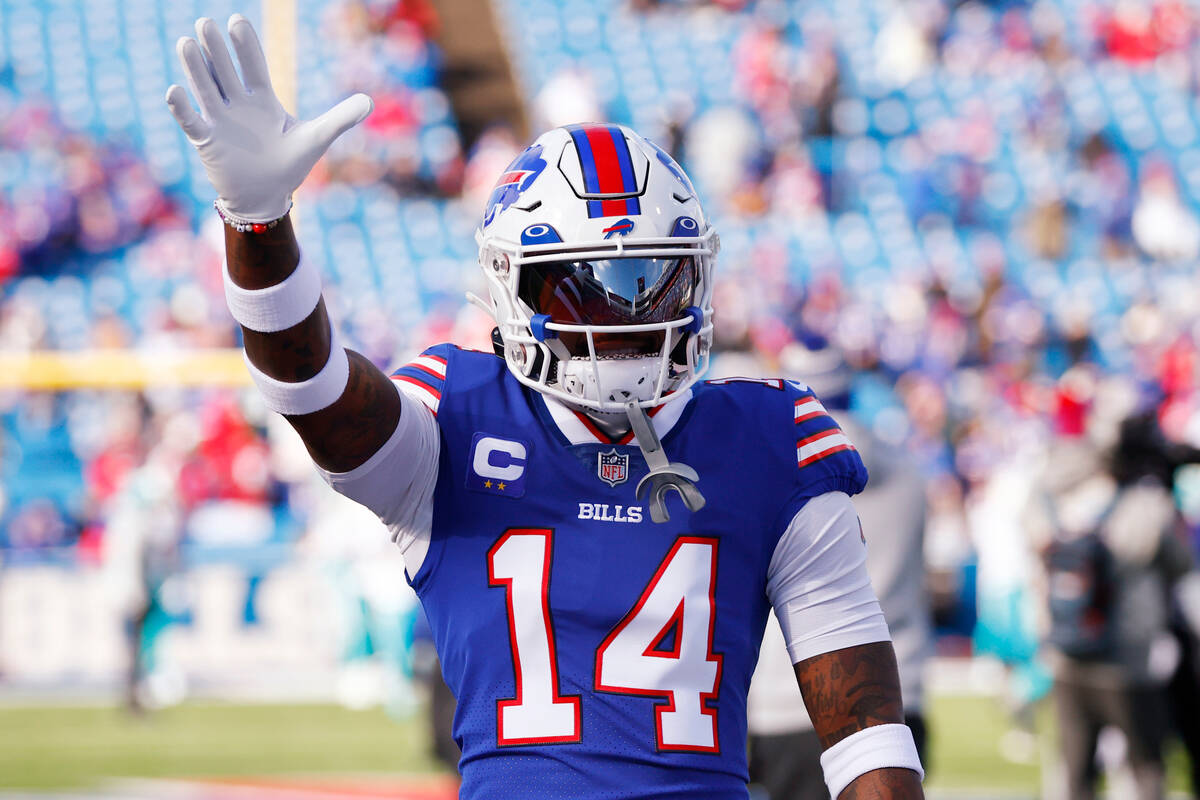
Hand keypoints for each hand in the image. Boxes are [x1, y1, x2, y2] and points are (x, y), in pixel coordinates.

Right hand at [166, 15, 371, 221]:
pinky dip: (183, 109)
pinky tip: (174, 91)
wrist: (267, 197)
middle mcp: (238, 104)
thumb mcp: (316, 139)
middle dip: (216, 49)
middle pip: (225, 71)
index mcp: (263, 99)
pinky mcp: (207, 142)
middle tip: (206, 22)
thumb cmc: (290, 166)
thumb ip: (340, 118)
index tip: (236, 22)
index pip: (253, 67)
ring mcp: (220, 121)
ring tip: (186, 42)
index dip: (245, 46)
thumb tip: (370, 101)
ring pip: (206, 89)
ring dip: (196, 68)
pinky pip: (192, 122)